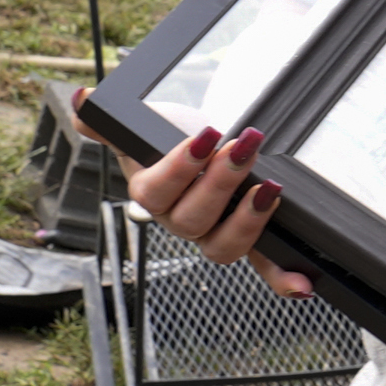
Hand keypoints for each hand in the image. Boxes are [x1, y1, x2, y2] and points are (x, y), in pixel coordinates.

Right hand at [110, 101, 311, 297]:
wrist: (204, 142)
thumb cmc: (170, 137)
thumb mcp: (142, 125)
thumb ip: (113, 120)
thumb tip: (83, 99)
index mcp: (153, 194)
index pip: (156, 191)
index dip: (179, 169)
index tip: (205, 138)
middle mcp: (181, 219)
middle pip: (191, 218)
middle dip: (219, 184)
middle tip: (243, 149)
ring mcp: (214, 233)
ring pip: (222, 246)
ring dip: (247, 222)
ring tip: (269, 189)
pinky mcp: (248, 239)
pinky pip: (262, 267)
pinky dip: (281, 279)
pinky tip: (302, 286)